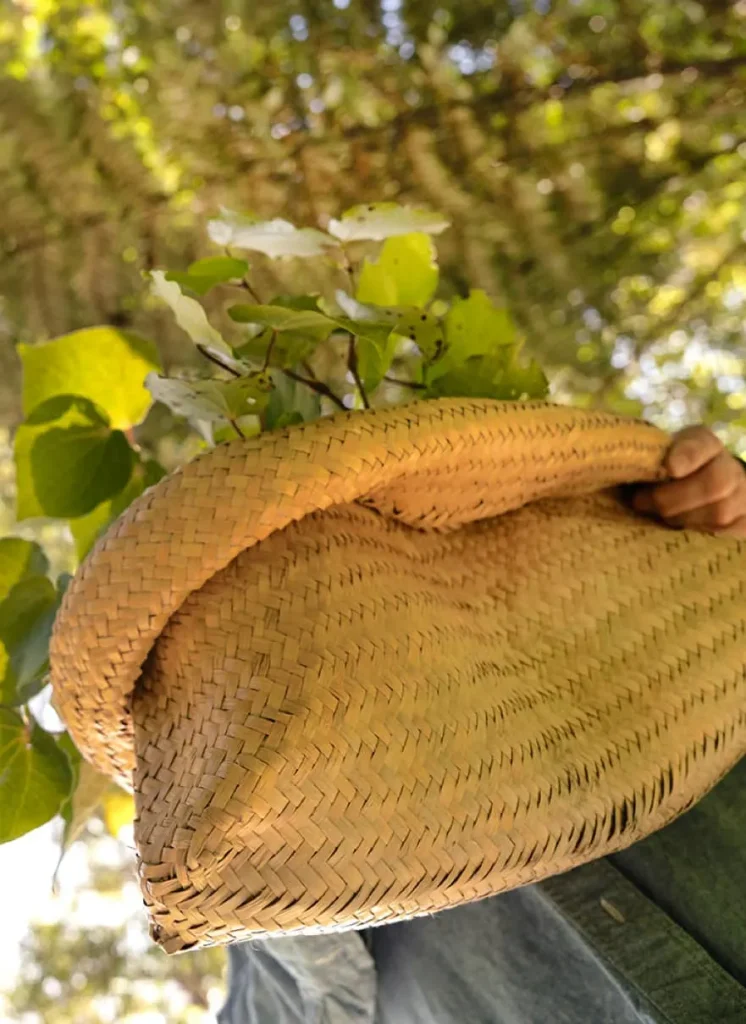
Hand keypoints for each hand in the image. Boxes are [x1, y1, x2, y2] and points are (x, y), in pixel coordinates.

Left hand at [631, 425, 745, 536]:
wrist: (700, 488)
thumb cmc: (663, 473)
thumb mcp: (654, 459)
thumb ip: (641, 460)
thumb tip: (614, 468)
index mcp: (704, 443)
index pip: (701, 444)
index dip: (687, 456)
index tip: (670, 468)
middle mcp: (729, 465)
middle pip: (714, 484)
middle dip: (673, 499)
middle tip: (642, 502)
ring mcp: (741, 494)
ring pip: (719, 513)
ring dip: (682, 518)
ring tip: (662, 515)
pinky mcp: (743, 521)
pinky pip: (725, 532)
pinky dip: (698, 531)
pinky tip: (683, 525)